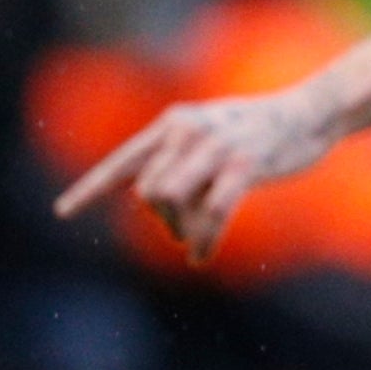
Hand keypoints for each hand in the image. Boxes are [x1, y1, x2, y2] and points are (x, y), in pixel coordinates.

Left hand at [52, 89, 335, 262]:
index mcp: (172, 123)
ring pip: (171, 203)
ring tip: (194, 241)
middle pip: (148, 193)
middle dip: (162, 220)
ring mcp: (214, 148)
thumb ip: (176, 157)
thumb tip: (150, 199)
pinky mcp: (243, 167)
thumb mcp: (208, 132)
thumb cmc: (256, 129)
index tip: (62, 212)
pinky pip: (210, 216)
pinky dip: (203, 242)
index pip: (122, 162)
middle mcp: (186, 132)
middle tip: (181, 232)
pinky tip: (201, 256)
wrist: (308, 113)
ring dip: (181, 231)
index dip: (90, 189)